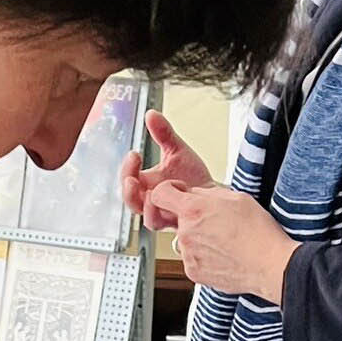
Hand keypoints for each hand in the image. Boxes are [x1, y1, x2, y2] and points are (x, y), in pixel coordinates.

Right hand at [119, 110, 214, 232]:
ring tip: (153, 193)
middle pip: (131, 202)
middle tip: (133, 178)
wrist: (213, 192)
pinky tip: (178, 201)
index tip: (134, 154)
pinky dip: (171, 215)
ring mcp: (166, 214)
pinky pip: (173, 226)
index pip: (128, 179)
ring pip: (149, 218)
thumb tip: (151, 114)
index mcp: (146, 184)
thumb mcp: (177, 150)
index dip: (127, 169)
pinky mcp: (181, 222)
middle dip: (129, 191)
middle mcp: (152, 201)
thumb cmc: (192, 176)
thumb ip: (163, 134)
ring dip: (149, 206)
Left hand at [159, 183, 299, 300]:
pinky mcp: (193, 272)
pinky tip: (224, 256)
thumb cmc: (258, 231)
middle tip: (218, 223)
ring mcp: (187, 255)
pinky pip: (192, 259)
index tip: (179, 194)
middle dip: (193, 219)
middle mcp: (185, 233)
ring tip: (225, 242)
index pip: (160, 194)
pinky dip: (204, 257)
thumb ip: (208, 194)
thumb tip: (194, 194)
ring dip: (200, 239)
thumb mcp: (236, 197)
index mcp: (193, 210)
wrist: (270, 264)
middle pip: (178, 220)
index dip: (169, 191)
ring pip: (186, 241)